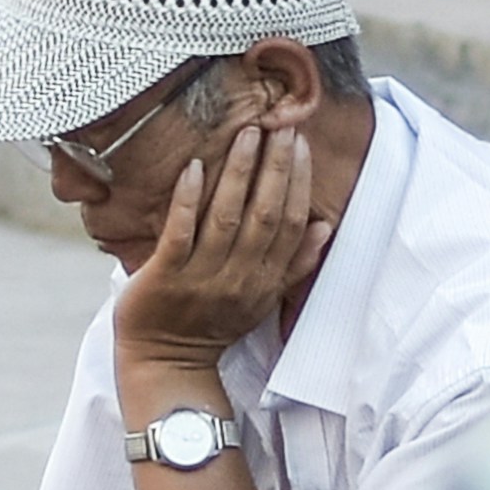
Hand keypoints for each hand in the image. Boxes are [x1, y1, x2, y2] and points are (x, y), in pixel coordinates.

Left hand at [114, 118, 316, 372]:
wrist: (165, 363)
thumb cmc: (213, 324)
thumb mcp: (264, 299)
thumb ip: (295, 264)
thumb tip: (325, 226)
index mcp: (265, 279)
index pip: (289, 222)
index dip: (297, 181)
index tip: (299, 143)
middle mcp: (239, 276)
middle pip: (265, 214)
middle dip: (275, 168)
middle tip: (279, 126)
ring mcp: (201, 276)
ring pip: (227, 217)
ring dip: (238, 173)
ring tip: (247, 135)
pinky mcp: (164, 277)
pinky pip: (180, 232)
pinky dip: (188, 199)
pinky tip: (193, 167)